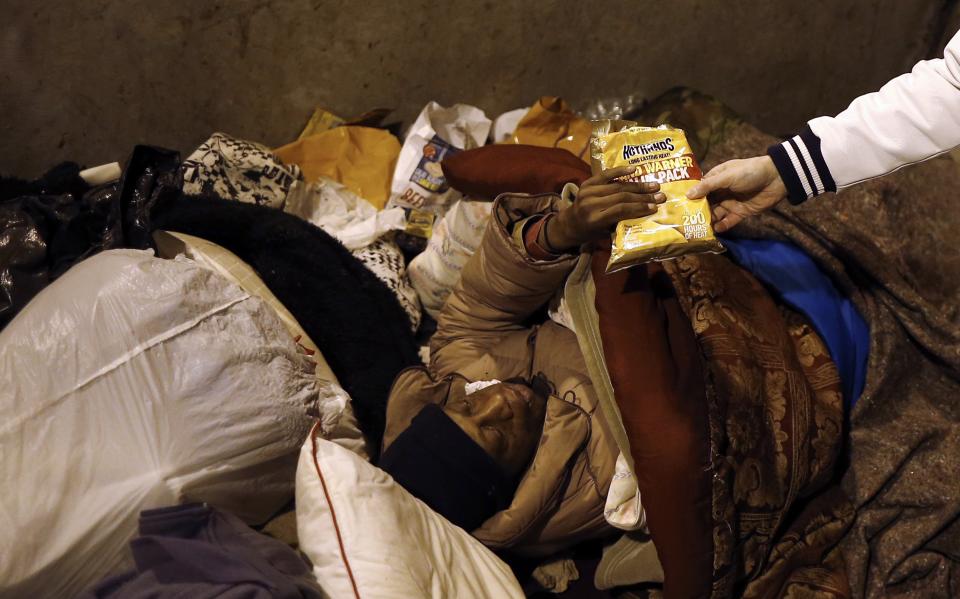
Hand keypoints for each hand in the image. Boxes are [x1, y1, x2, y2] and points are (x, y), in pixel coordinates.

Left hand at [545, 166, 665, 251]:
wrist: (568, 223)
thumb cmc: (590, 232)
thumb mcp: (604, 233)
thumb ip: (620, 223)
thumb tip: (644, 213)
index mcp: (595, 219)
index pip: (620, 210)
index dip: (638, 208)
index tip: (654, 207)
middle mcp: (590, 204)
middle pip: (621, 197)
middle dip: (642, 196)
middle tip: (659, 195)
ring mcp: (587, 192)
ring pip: (617, 186)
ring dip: (638, 185)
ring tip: (653, 185)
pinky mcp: (586, 183)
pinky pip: (606, 174)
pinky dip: (620, 171)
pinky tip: (634, 169)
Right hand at [685, 156, 786, 232]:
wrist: (777, 178)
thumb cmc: (749, 172)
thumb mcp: (727, 176)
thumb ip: (708, 186)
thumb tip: (687, 195)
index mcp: (717, 179)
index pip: (699, 189)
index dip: (689, 197)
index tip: (677, 206)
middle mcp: (721, 192)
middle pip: (705, 204)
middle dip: (696, 212)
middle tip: (684, 222)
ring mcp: (731, 203)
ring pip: (715, 214)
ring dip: (708, 221)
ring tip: (697, 229)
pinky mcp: (741, 213)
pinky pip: (728, 222)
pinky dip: (722, 226)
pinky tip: (714, 231)